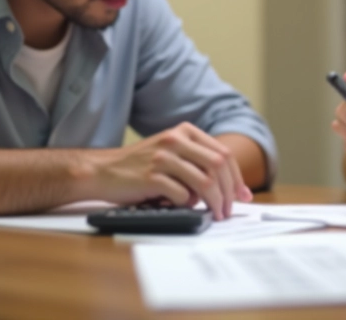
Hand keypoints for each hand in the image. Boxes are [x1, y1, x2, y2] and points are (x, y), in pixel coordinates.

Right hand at [90, 123, 251, 219]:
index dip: (237, 178)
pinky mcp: (152, 176)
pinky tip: (183, 207)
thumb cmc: (138, 167)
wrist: (102, 171)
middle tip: (229, 210)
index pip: (223, 154)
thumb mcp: (170, 152)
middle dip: (229, 192)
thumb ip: (197, 161)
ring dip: (215, 202)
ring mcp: (163, 157)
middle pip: (219, 166)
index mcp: (185, 131)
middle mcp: (176, 140)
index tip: (243, 196)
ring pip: (205, 182)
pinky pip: (182, 195)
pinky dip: (188, 205)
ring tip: (215, 214)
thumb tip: (230, 187)